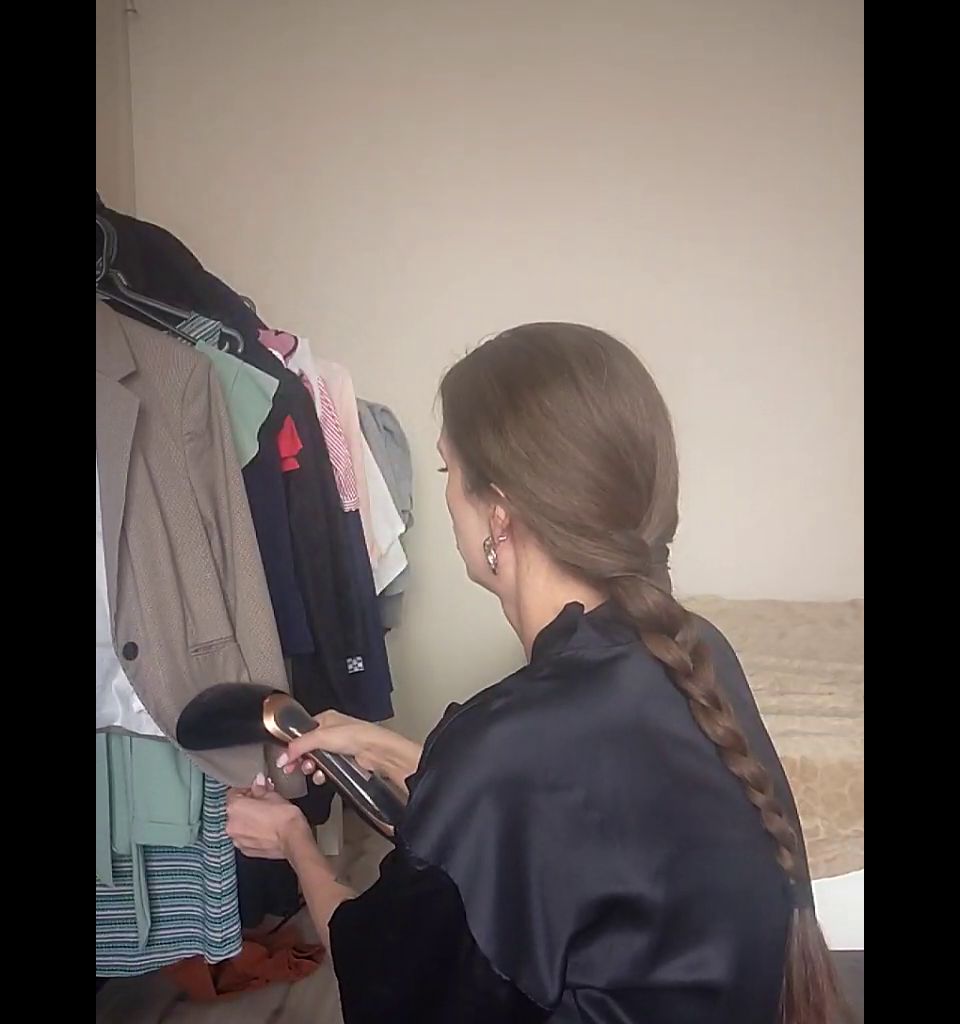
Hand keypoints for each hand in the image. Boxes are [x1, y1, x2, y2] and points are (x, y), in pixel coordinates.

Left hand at [226, 775, 310, 859]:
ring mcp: (238, 839)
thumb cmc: (283, 817)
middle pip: (235, 810)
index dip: (246, 789)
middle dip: (247, 805)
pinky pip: (245, 838)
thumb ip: (260, 788)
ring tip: (266, 817)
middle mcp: (231, 824)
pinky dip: (252, 833)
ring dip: (249, 820)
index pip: (233, 793)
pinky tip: (265, 829)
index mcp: (235, 807)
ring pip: (239, 825)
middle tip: (263, 802)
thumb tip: (257, 784)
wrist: (293, 839)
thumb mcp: (272, 795)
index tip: (255, 789)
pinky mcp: (246, 850)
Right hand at [277, 711, 421, 791]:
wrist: (376, 750)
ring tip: (311, 770)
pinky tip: (322, 776)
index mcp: (326, 719)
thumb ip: (299, 745)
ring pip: (317, 760)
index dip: (293, 745)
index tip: (285, 758)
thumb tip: (284, 755)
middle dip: (300, 759)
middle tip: (293, 767)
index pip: (302, 732)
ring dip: (311, 767)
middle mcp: (332, 731)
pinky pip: (327, 769)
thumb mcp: (320, 736)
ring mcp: (339, 747)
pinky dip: (322, 774)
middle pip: (308, 747)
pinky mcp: (345, 761)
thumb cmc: (357, 735)